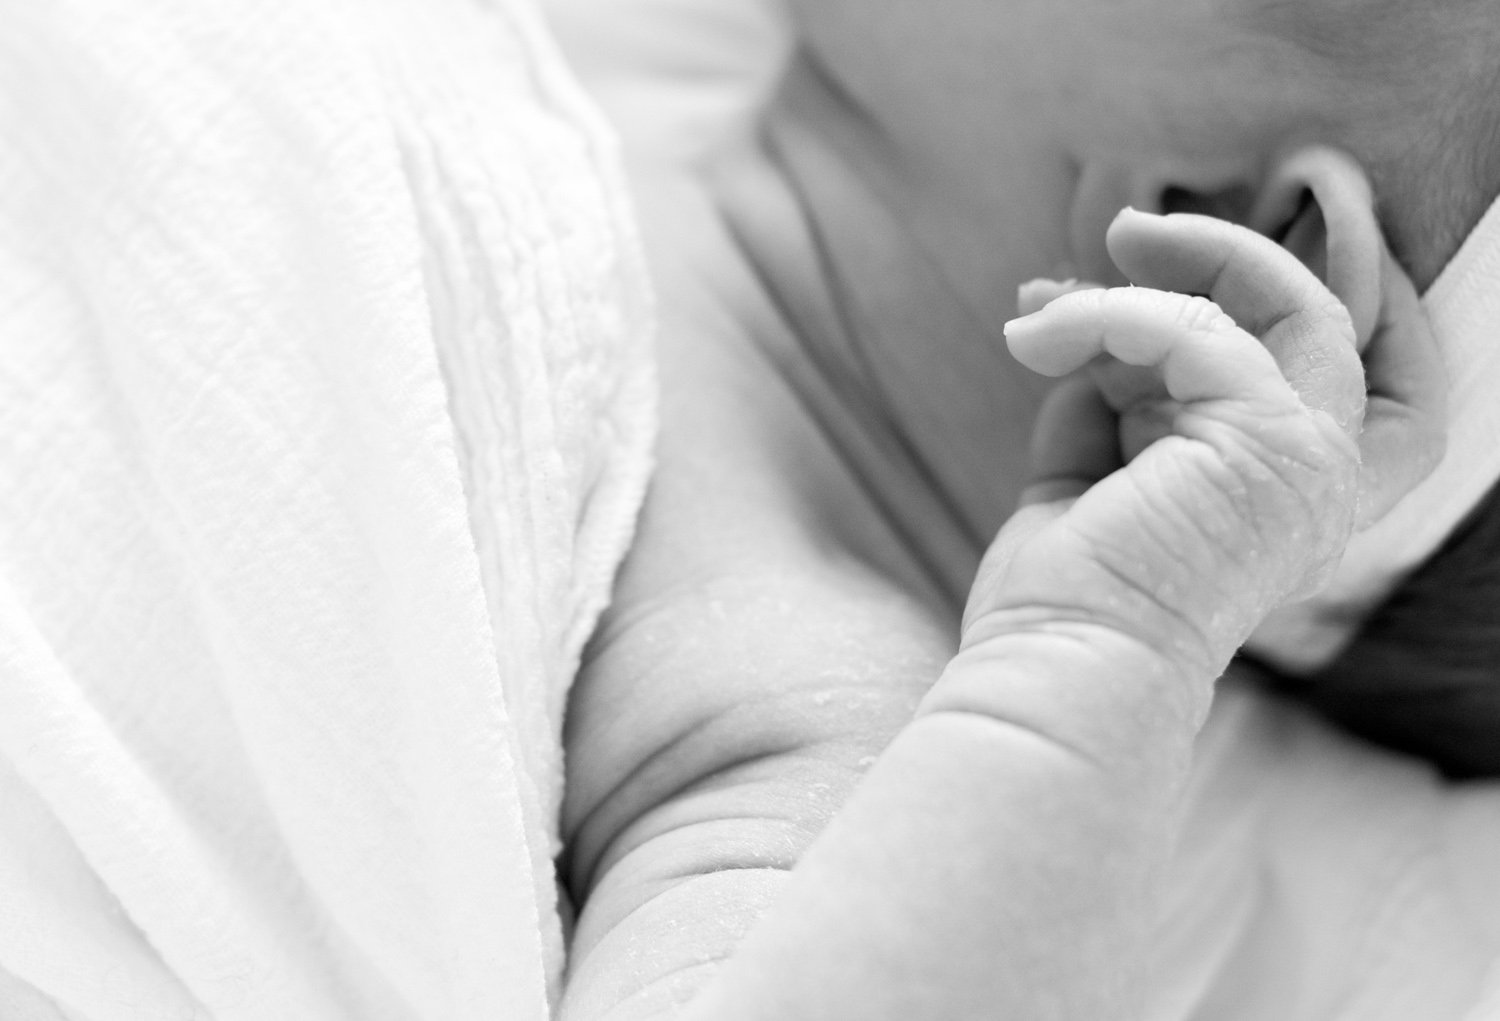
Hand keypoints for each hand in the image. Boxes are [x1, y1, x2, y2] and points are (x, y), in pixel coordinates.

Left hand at [964, 209, 1365, 697]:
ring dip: (1147, 283)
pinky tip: (1040, 339)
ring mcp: (1310, 458)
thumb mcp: (1093, 470)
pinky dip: (1111, 315)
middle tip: (1128, 236)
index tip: (1179, 249)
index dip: (1292, 288)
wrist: (1056, 663)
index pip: (1344, 366)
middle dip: (1229, 256)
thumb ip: (1113, 396)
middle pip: (1326, 317)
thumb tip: (1089, 331)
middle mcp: (1322, 476)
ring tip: (1044, 304)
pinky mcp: (1268, 440)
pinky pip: (1196, 325)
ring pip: (1277, 304)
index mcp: (1287, 490)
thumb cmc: (1069, 595)